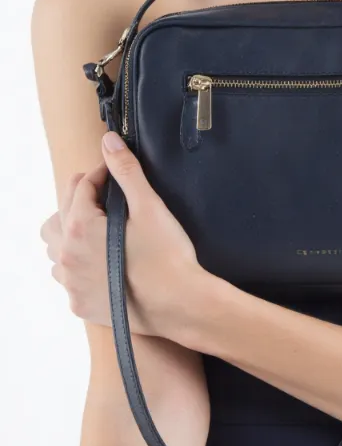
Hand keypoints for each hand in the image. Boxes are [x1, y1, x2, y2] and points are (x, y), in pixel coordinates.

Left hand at [40, 130, 227, 340]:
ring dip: (72, 235)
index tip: (115, 174)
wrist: (180, 305)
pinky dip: (79, 265)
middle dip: (80, 202)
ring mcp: (71, 283)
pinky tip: (102, 261)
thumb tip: (108, 140)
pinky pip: (68, 277)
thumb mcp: (148, 206)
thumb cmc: (167, 255)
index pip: (80, 187)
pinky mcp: (79, 304)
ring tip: (101, 231)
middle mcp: (66, 256)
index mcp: (79, 227)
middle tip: (107, 201)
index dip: (100, 174)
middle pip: (59, 215)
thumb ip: (125, 170)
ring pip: (57, 249)